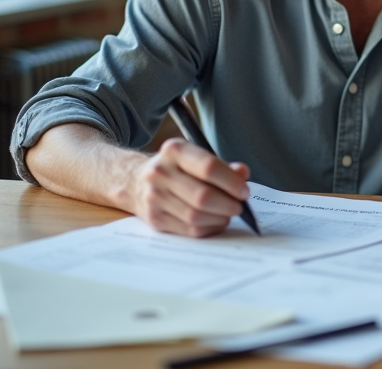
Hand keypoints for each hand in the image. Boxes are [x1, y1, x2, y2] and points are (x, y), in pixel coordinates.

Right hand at [125, 138, 251, 236]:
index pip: (208, 167)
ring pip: (196, 216)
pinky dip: (208, 228)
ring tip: (228, 214)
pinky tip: (215, 222)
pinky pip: (189, 229)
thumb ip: (223, 166)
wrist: (136, 182)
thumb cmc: (177, 168)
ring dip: (219, 218)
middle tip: (239, 206)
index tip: (245, 191)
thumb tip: (242, 174)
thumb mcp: (197, 157)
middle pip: (203, 196)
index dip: (231, 182)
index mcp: (174, 151)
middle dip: (228, 204)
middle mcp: (160, 172)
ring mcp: (154, 197)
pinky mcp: (154, 219)